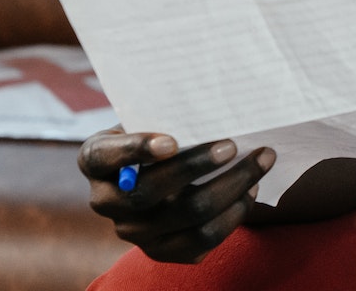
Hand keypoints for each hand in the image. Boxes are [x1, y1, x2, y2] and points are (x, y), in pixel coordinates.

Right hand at [79, 127, 274, 263]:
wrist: (155, 171)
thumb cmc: (156, 131)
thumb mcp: (148, 116)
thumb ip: (166, 114)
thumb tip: (214, 104)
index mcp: (94, 160)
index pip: (105, 156)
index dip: (136, 149)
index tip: (171, 140)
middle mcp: (105, 201)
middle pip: (152, 192)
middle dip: (199, 166)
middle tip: (234, 145)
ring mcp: (132, 232)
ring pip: (188, 217)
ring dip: (232, 187)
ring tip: (260, 162)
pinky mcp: (160, 251)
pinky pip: (203, 241)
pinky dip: (233, 215)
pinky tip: (250, 191)